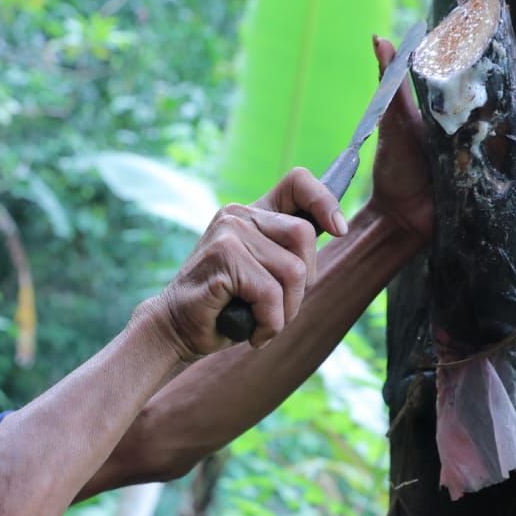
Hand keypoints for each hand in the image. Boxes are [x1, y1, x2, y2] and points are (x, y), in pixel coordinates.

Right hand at [149, 168, 345, 359]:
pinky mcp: (222, 257)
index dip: (324, 201)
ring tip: (262, 324)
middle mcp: (239, 215)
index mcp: (251, 214)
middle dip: (303, 283)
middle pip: (304, 236)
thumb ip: (289, 251)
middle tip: (278, 310)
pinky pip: (270, 293)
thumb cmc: (226, 307)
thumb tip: (335, 228)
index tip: (339, 229)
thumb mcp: (264, 273)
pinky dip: (269, 323)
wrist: (176, 329)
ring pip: (293, 270)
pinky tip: (252, 333)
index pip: (297, 182)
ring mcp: (229, 232)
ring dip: (285, 311)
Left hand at [367, 35, 515, 240]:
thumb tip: (379, 39)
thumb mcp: (394, 121)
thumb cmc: (395, 166)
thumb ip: (392, 82)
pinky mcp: (497, 183)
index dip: (511, 67)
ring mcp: (491, 156)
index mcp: (459, 110)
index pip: (491, 80)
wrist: (398, 216)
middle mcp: (479, 129)